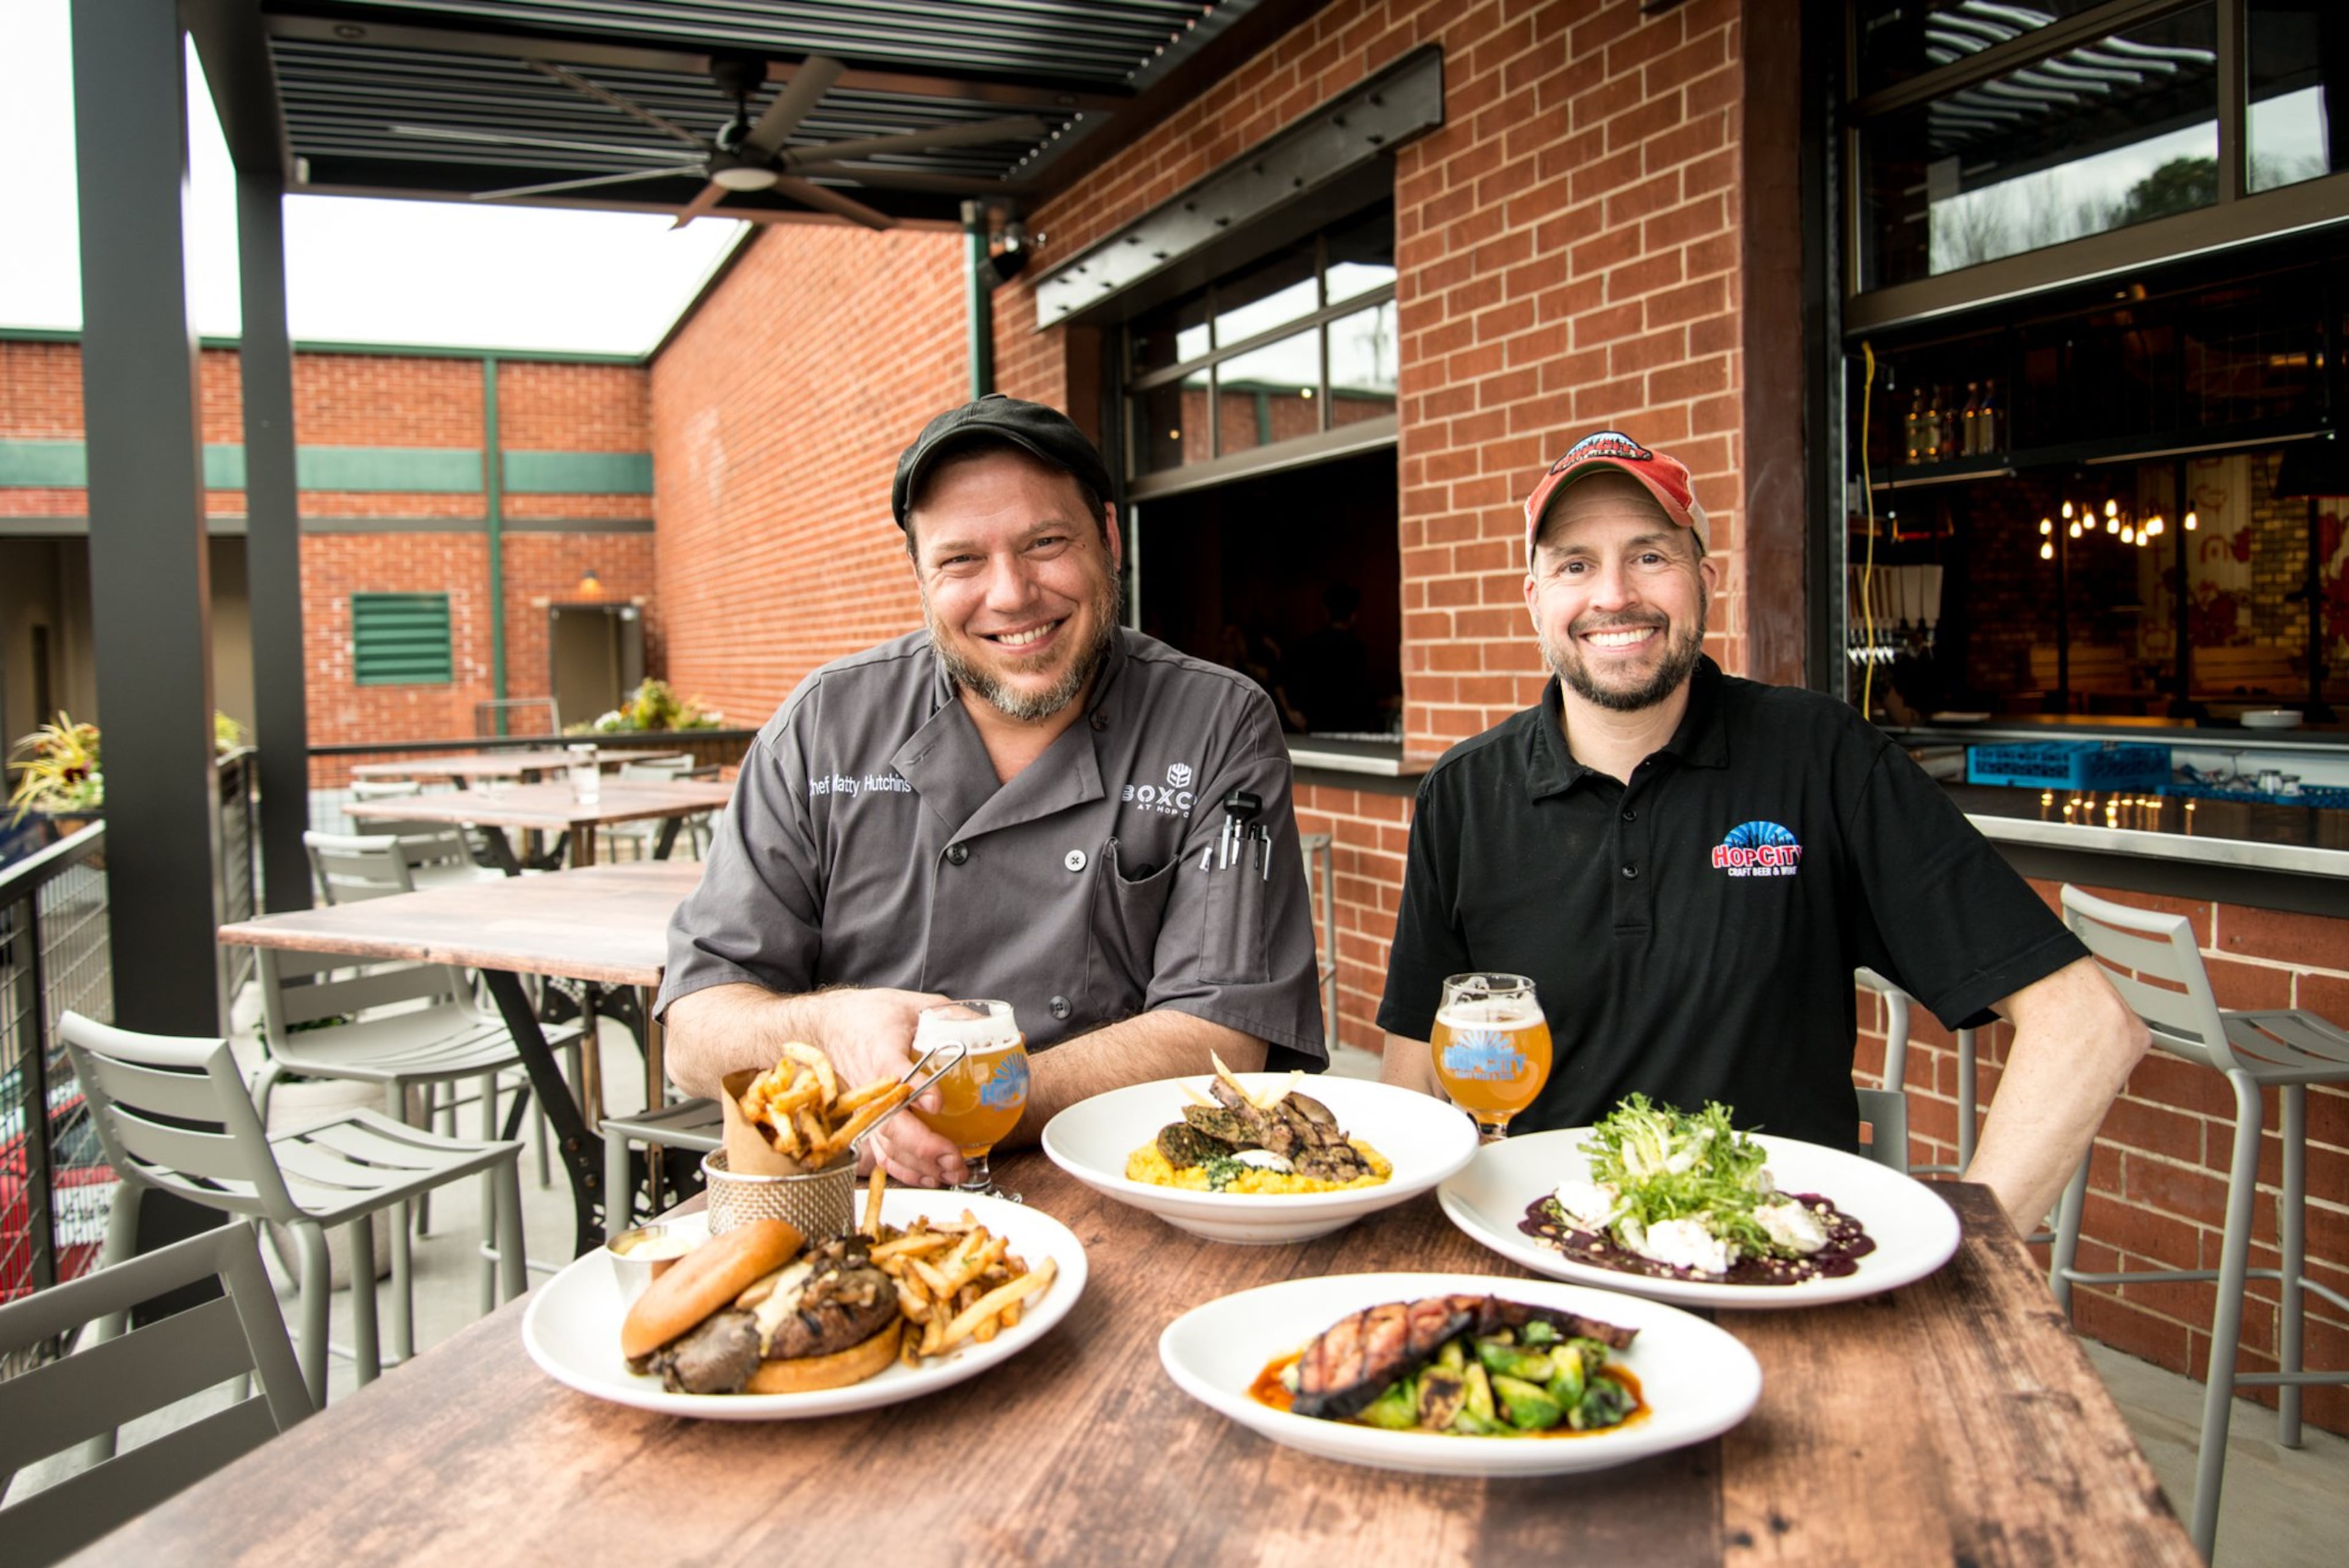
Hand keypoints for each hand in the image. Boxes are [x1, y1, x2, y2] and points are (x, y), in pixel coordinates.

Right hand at [807, 987, 965, 1187]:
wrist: (834, 1023)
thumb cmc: (877, 1014)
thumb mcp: (919, 1004)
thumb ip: (960, 1019)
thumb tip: (1015, 1037)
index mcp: (881, 1048)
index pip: (893, 1070)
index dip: (914, 1088)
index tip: (937, 1101)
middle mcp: (870, 1084)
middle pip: (891, 1122)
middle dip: (924, 1145)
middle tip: (955, 1158)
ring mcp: (865, 1106)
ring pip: (887, 1143)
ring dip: (919, 1164)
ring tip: (952, 1174)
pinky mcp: (866, 1119)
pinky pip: (881, 1151)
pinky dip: (904, 1169)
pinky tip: (929, 1178)